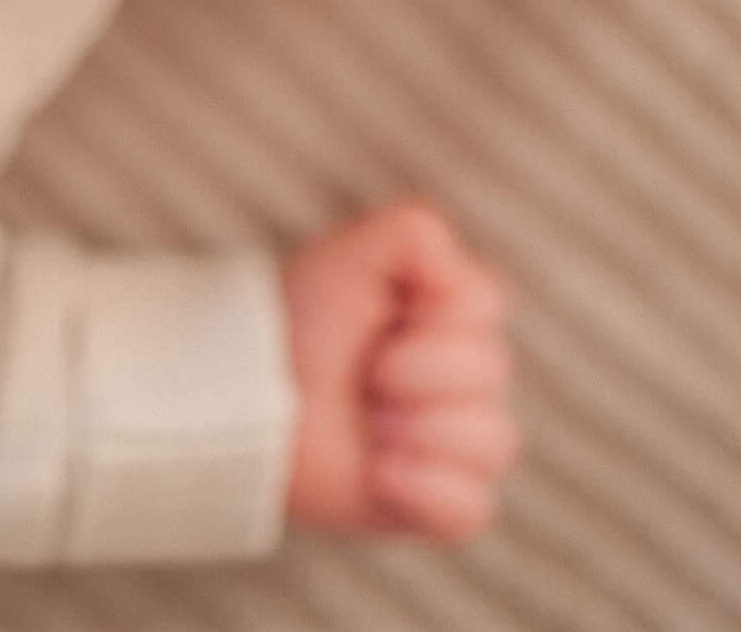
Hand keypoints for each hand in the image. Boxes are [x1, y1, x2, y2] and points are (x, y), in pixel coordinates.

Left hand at [279, 196, 517, 543]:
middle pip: (492, 372)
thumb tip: (457, 272)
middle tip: (366, 376)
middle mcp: (461, 379)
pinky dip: (425, 491)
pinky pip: (472, 508)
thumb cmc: (296, 322)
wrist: (247, 397)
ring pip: (493, 441)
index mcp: (448, 317)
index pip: (486, 306)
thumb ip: (415, 232)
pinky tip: (379, 472)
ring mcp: (450, 443)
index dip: (435, 314)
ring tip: (370, 428)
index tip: (385, 316)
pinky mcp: (431, 503)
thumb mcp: (348, 253)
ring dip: (419, 430)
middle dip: (416, 371)